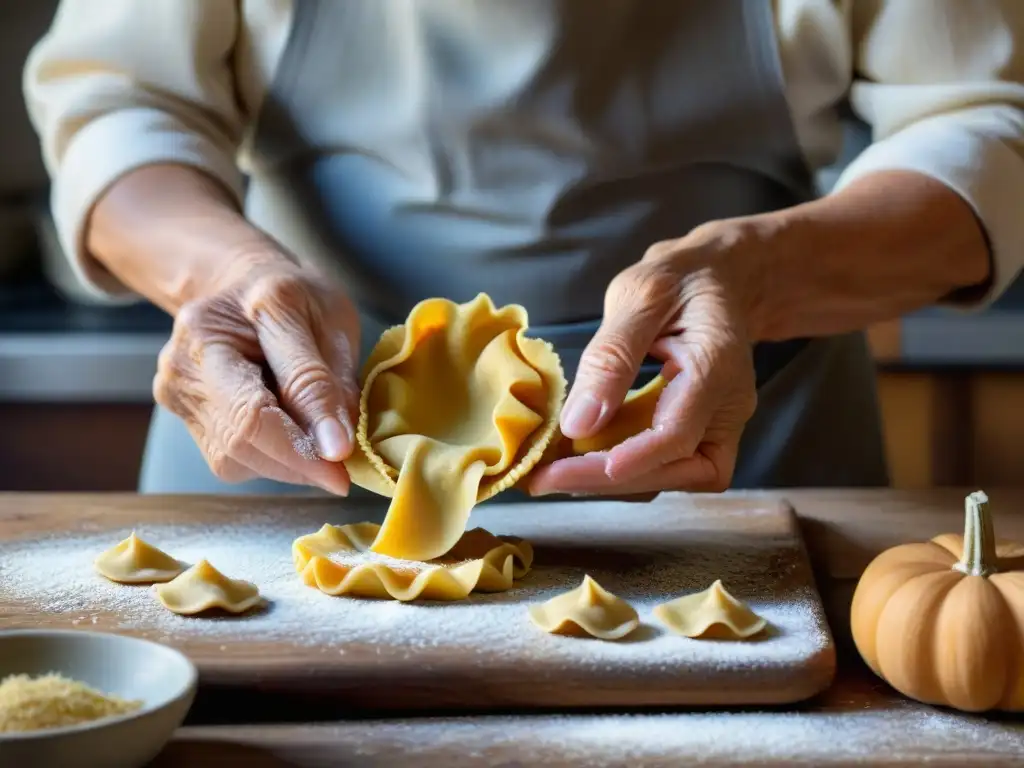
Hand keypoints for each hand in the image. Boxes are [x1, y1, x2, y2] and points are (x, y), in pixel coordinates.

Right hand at [154, 255, 359, 493]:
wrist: (246, 284)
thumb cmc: (296, 299)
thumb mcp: (328, 321)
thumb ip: (328, 382)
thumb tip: (336, 448)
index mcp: (220, 323)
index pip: (256, 406)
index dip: (302, 446)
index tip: (343, 468)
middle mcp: (184, 358)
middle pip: (239, 439)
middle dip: (298, 462)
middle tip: (342, 468)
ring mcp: (174, 389)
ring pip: (233, 458)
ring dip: (286, 464)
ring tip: (318, 440)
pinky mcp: (181, 413)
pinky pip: (229, 458)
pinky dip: (270, 458)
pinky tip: (290, 432)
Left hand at [527, 222, 760, 496]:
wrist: (717, 279)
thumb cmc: (679, 279)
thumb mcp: (639, 296)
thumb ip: (612, 357)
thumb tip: (579, 423)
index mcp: (717, 367)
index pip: (677, 434)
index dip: (628, 460)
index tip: (570, 471)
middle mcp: (729, 407)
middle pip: (679, 469)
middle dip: (608, 480)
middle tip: (542, 479)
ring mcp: (720, 424)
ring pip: (674, 476)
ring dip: (613, 481)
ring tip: (551, 471)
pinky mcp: (702, 433)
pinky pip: (666, 464)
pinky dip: (622, 467)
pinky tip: (577, 458)